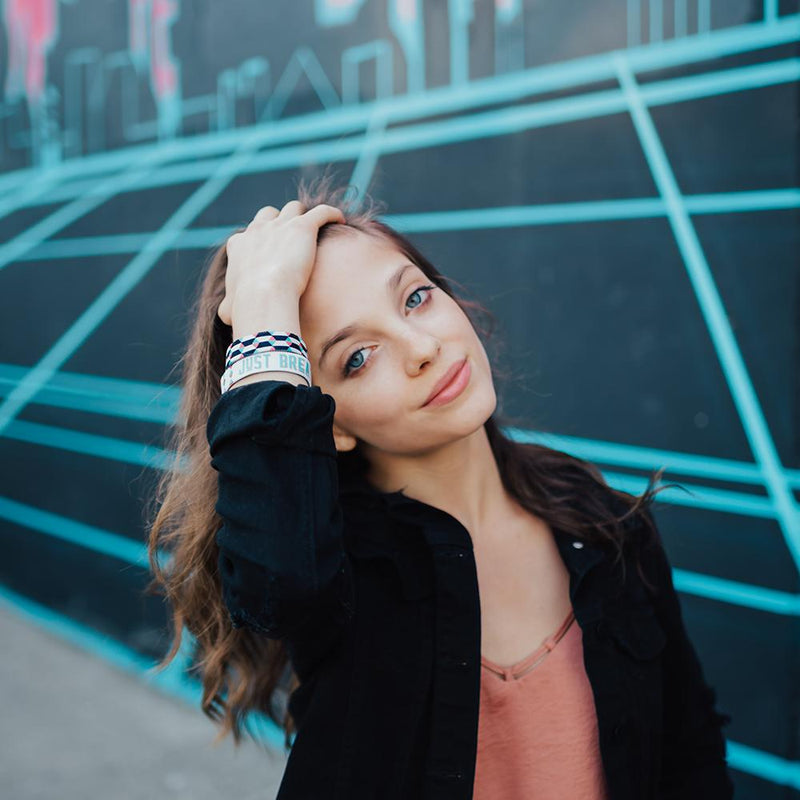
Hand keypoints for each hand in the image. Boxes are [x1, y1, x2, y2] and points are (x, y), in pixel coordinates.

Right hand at [217, 200, 345, 325]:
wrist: (264, 296)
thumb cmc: (247, 306)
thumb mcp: (230, 307)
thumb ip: (228, 307)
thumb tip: (224, 315)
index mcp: (240, 245)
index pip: (250, 234)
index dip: (262, 240)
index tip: (271, 252)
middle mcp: (258, 229)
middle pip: (269, 214)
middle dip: (280, 220)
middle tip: (293, 238)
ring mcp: (281, 225)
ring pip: (294, 208)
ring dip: (304, 215)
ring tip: (317, 227)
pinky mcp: (303, 227)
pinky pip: (321, 212)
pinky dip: (331, 213)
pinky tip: (340, 220)